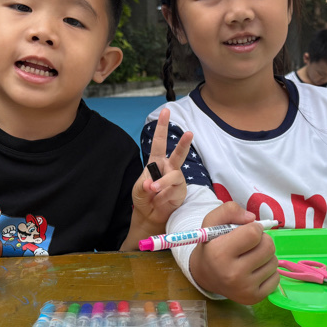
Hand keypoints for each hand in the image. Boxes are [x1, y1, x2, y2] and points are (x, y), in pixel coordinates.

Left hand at [132, 108, 193, 229]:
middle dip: (183, 143)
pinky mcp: (181, 191)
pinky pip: (174, 191)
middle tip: (189, 133)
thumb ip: (143, 185)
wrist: (150, 215)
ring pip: (174, 176)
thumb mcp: (137, 189)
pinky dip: (163, 196)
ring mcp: (176, 179)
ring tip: (153, 190)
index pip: (159, 142)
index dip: (162, 127)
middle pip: (178, 153)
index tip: (166, 111)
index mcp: (156, 162)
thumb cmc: (144, 198)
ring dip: (162, 183)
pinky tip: (159, 201)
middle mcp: (169, 168)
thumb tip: (152, 183)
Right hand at [189, 201, 279, 304]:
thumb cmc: (211, 245)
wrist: (204, 275)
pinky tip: (254, 271)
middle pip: (268, 247)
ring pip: (274, 262)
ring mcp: (244, 288)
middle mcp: (232, 274)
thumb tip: (253, 219)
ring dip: (265, 256)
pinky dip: (268, 271)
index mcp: (220, 253)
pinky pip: (276, 278)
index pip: (254, 233)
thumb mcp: (211, 222)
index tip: (246, 231)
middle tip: (250, 244)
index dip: (253, 228)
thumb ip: (230, 210)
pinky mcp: (254, 298)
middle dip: (262, 241)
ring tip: (250, 257)